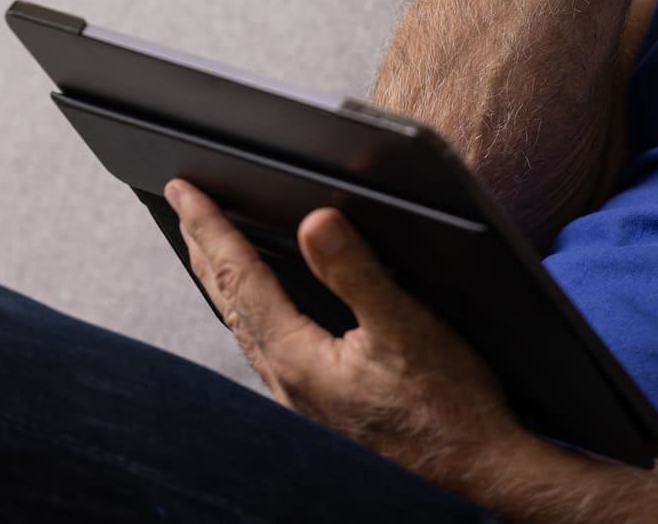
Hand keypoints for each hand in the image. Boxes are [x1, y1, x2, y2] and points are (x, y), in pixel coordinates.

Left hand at [165, 178, 531, 497]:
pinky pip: (266, 345)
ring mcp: (302, 399)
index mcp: (299, 358)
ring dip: (222, 280)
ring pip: (243, 326)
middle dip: (203, 248)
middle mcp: (289, 382)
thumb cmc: (448, 407)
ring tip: (208, 247)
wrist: (476, 467)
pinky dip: (249, 311)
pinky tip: (262, 309)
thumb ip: (356, 271)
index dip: (211, 227)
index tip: (184, 190)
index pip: (240, 277)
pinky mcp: (321, 406)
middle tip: (181, 204)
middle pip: (229, 301)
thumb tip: (315, 222)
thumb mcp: (405, 326)